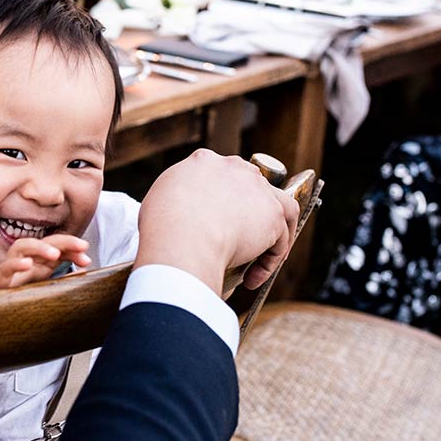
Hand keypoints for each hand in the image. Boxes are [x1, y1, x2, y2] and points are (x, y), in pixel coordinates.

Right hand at [0, 234, 90, 290]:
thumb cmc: (19, 304)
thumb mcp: (46, 292)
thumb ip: (62, 282)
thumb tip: (84, 274)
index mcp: (38, 264)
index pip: (57, 248)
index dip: (72, 249)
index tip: (87, 259)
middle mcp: (25, 263)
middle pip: (44, 241)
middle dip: (64, 242)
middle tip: (82, 247)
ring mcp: (10, 270)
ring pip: (21, 246)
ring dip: (39, 247)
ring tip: (55, 254)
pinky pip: (4, 268)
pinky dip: (15, 264)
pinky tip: (27, 264)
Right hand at [136, 150, 297, 294]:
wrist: (183, 238)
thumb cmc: (162, 228)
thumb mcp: (158, 203)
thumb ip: (174, 202)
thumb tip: (182, 221)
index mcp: (202, 162)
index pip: (219, 175)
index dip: (219, 200)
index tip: (213, 223)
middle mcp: (233, 168)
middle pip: (250, 186)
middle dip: (247, 213)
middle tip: (236, 241)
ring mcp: (257, 188)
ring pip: (279, 205)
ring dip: (273, 232)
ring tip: (260, 258)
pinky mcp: (273, 214)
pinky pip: (282, 237)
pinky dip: (270, 260)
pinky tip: (253, 278)